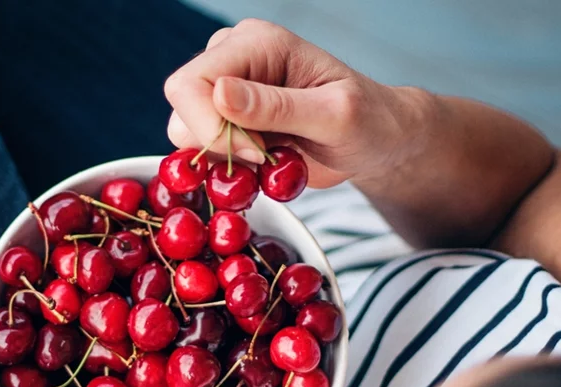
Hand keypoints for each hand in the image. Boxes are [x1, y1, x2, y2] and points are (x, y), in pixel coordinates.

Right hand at [163, 19, 429, 188]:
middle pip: (182, 108)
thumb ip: (278, 107)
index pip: (191, 83)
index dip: (213, 128)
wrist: (378, 141)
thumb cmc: (369, 121)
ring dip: (226, 160)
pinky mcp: (227, 120)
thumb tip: (220, 93)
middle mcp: (233, 59)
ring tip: (272, 158)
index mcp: (257, 43)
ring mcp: (226, 90)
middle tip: (267, 157)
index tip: (258, 153)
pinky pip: (202, 151)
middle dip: (219, 145)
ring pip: (186, 134)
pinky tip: (266, 164)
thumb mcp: (334, 115)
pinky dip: (229, 169)